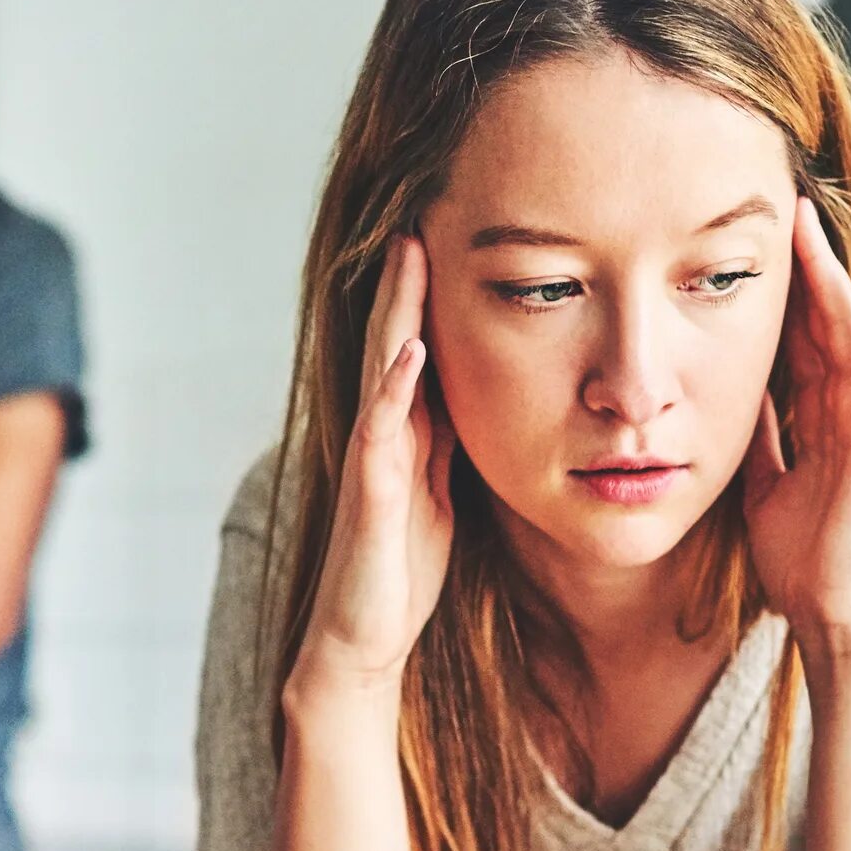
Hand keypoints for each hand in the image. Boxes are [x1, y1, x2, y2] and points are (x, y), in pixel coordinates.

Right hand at [285, 234, 455, 708]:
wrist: (363, 639)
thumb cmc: (402, 570)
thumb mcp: (445, 493)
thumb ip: (452, 444)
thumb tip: (487, 398)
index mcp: (407, 432)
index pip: (418, 346)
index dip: (428, 293)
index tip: (449, 232)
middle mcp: (382, 435)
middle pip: (394, 340)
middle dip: (405, 280)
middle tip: (417, 211)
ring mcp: (371, 461)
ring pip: (382, 370)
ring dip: (395, 312)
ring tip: (408, 253)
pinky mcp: (370, 496)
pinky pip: (382, 432)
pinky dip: (395, 388)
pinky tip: (413, 349)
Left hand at [742, 199, 850, 645]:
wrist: (834, 612)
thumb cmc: (803, 562)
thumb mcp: (762, 486)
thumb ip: (762, 440)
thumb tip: (737, 402)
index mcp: (819, 423)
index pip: (798, 344)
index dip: (781, 298)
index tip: (751, 253)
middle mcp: (847, 411)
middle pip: (825, 323)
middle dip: (806, 268)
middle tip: (784, 211)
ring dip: (836, 272)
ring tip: (815, 220)